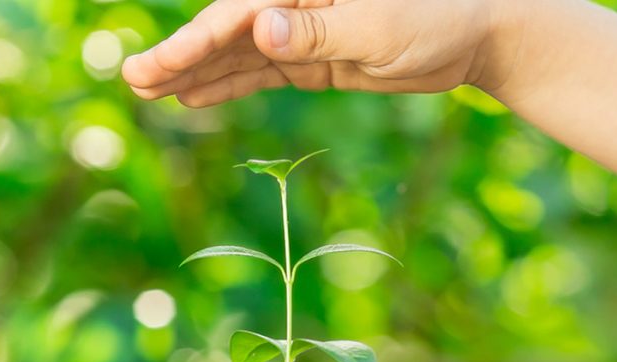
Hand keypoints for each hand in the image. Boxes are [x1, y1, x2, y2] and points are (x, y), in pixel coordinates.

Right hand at [122, 0, 518, 107]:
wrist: (483, 34)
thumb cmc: (441, 15)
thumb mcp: (380, 26)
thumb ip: (317, 32)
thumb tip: (260, 29)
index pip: (241, 12)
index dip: (195, 40)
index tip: (159, 67)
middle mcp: (299, 1)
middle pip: (228, 29)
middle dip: (182, 55)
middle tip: (133, 81)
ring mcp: (306, 30)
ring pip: (240, 53)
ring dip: (198, 72)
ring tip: (150, 92)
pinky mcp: (318, 59)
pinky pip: (265, 73)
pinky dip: (232, 84)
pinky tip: (196, 96)